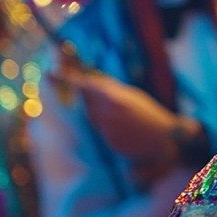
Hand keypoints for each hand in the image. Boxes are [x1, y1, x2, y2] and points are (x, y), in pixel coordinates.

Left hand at [49, 63, 184, 162]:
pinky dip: (108, 129)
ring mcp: (107, 129)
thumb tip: (86, 79)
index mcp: (113, 97)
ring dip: (102, 115)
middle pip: (86, 103)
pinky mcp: (109, 143)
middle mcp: (107, 113)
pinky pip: (101, 132)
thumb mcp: (130, 94)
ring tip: (125, 118)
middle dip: (92, 100)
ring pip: (93, 119)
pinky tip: (125, 130)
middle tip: (113, 103)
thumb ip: (108, 88)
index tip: (51, 73)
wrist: (165, 138)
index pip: (83, 85)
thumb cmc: (148, 112)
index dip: (66, 78)